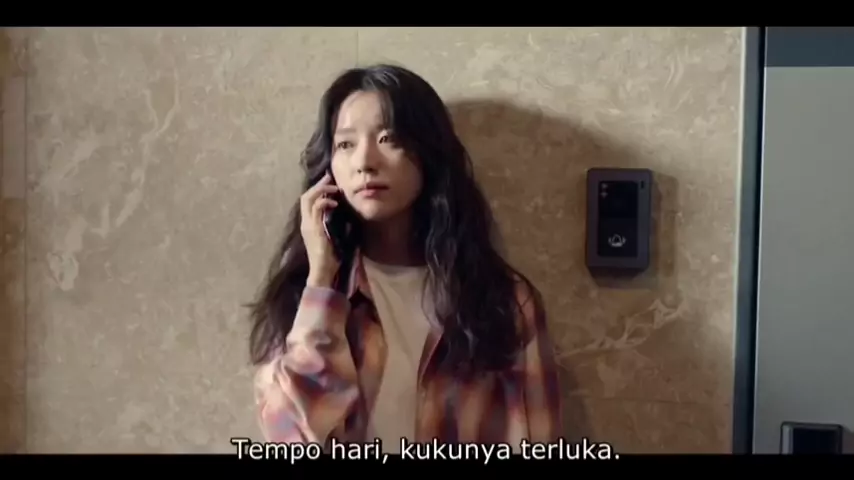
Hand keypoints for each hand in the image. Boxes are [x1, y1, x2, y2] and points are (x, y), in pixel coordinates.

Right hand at [300, 172, 341, 287]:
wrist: (323, 272)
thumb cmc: (330, 259)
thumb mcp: (332, 238)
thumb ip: (333, 227)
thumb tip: (346, 219)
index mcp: (308, 225)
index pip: (307, 202)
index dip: (317, 190)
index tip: (329, 183)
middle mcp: (305, 223)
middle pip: (305, 197)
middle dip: (318, 185)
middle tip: (330, 177)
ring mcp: (308, 225)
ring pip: (308, 199)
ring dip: (321, 189)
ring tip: (334, 187)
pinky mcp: (314, 228)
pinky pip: (316, 208)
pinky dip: (325, 201)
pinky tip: (335, 202)